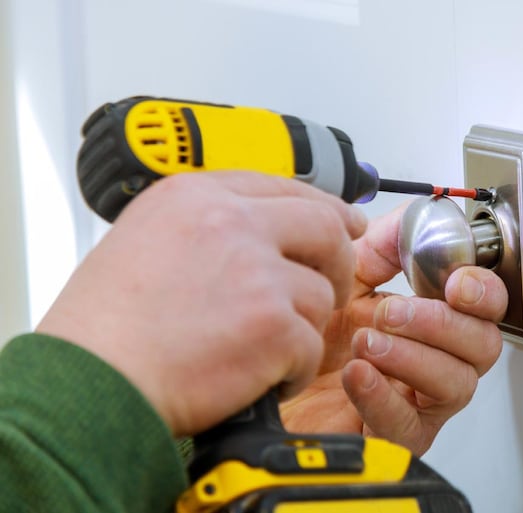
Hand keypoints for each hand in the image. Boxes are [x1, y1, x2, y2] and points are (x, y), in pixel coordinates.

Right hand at [36, 171, 365, 436]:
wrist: (88, 382)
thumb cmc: (102, 329)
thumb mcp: (143, 243)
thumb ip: (203, 230)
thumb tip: (257, 237)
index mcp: (195, 197)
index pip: (282, 187)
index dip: (323, 207)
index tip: (344, 222)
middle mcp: (230, 224)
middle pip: (323, 227)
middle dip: (339, 260)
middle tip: (335, 285)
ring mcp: (257, 272)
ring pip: (320, 294)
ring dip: (303, 327)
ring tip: (266, 351)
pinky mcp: (273, 324)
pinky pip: (311, 347)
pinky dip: (294, 369)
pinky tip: (263, 379)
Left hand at [280, 203, 507, 454]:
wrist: (264, 381)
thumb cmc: (306, 334)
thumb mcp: (342, 275)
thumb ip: (383, 245)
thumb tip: (416, 217)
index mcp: (429, 317)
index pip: (484, 306)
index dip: (482, 292)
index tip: (456, 281)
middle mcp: (432, 359)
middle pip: (483, 345)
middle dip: (444, 323)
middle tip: (394, 311)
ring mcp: (417, 401)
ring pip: (457, 385)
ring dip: (413, 357)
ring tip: (365, 342)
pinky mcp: (393, 438)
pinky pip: (410, 424)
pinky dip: (384, 395)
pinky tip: (356, 374)